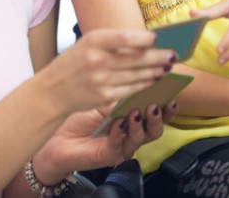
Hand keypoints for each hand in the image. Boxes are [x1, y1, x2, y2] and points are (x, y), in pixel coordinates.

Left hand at [31, 100, 177, 183]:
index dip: (167, 102)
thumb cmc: (80, 114)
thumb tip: (141, 73)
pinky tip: (115, 124)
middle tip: (157, 104)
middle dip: (160, 116)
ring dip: (141, 124)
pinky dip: (118, 134)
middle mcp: (132, 132)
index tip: (171, 90)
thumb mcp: (103, 97)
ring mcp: (123, 145)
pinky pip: (118, 146)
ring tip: (136, 113)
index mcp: (134, 115)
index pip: (157, 110)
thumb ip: (123, 91)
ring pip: (142, 139)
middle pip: (156, 128)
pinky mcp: (110, 155)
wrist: (57, 135)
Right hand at [37, 28, 176, 114]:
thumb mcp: (86, 44)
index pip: (123, 37)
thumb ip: (112, 42)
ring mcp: (101, 80)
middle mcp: (97, 60)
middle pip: (136, 58)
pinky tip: (153, 80)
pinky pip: (131, 89)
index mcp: (92, 41)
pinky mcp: (104, 96)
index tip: (157, 37)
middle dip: (158, 57)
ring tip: (167, 67)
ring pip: (137, 75)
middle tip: (173, 55)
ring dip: (155, 71)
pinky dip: (145, 84)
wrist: (52, 91)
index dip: (143, 38)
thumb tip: (146, 41)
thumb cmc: (72, 64)